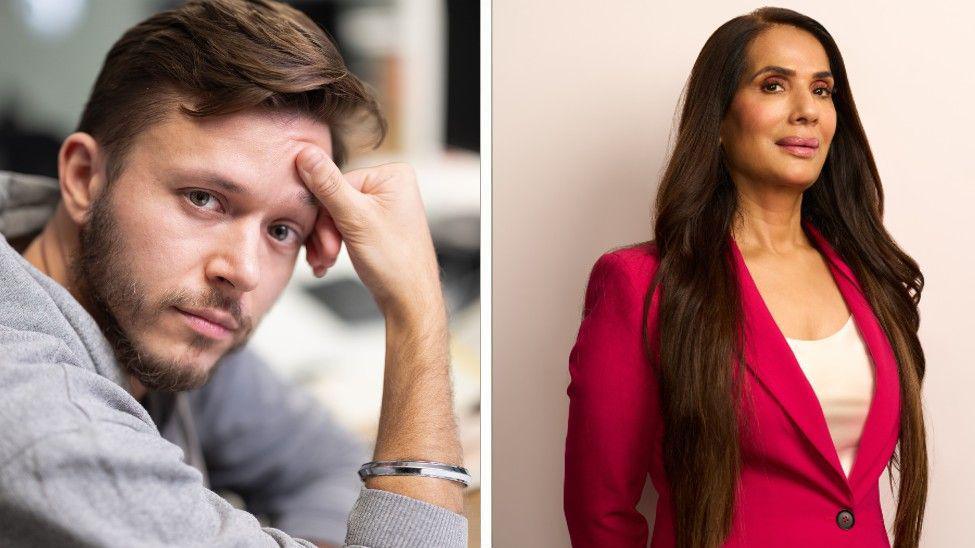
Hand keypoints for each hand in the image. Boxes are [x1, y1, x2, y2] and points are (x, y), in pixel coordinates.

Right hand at [296, 146, 442, 318]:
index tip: (326, 240)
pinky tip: (329, 262)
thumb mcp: (355, 219)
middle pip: (334, 200)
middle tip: (327, 255)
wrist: (409, 300)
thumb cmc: (395, 263)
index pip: (336, 182)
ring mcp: (383, 206)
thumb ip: (328, 185)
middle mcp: (390, 186)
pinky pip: (343, 226)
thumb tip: (306, 154)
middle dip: (326, 232)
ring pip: (335, 216)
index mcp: (392, 175)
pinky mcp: (376, 224)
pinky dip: (333, 244)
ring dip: (326, 241)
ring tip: (326, 262)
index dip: (325, 214)